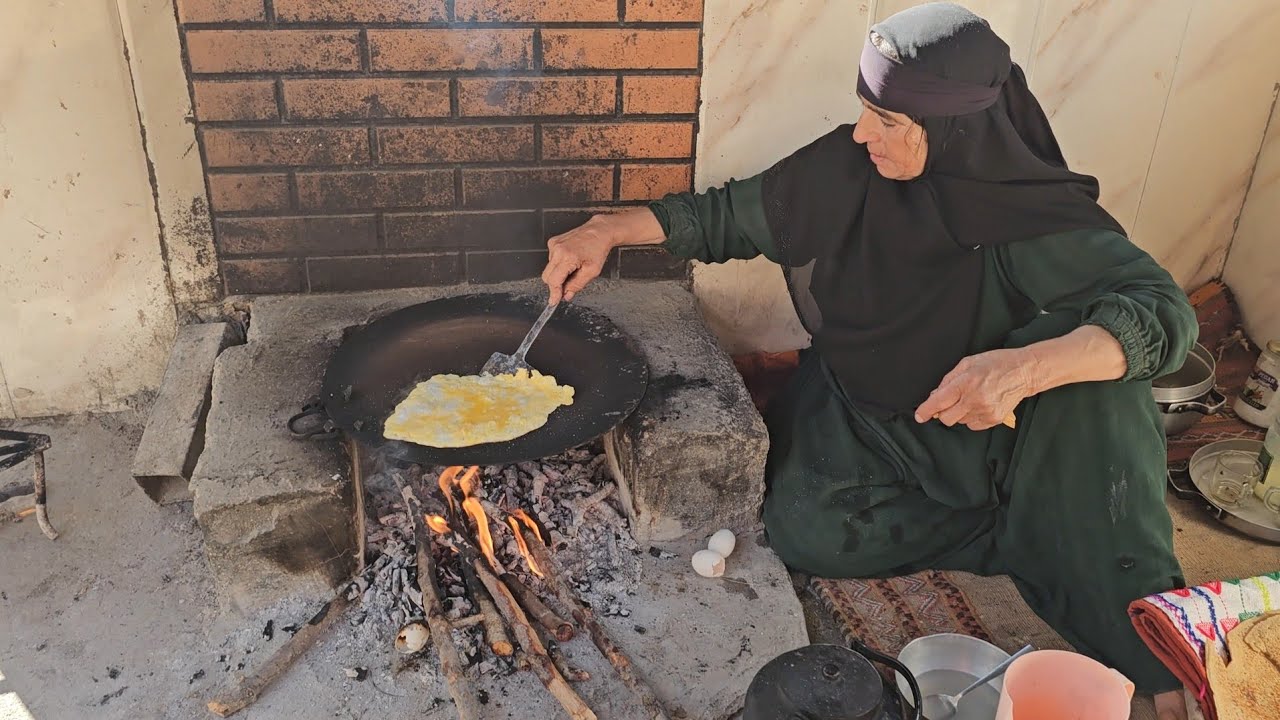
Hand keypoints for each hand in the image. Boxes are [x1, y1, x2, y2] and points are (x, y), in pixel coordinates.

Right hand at [543, 215, 616, 303]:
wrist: (599, 231)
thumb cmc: (598, 248)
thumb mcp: (592, 271)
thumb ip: (577, 285)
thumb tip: (567, 295)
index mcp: (567, 257)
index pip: (554, 281)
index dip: (554, 293)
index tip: (554, 301)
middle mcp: (557, 249)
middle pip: (547, 276)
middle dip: (556, 284)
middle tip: (569, 285)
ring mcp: (553, 245)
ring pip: (549, 269)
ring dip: (559, 273)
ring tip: (574, 267)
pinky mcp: (553, 242)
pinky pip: (551, 259)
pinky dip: (559, 264)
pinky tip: (571, 259)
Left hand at [914, 348, 1037, 430]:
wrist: (1024, 372)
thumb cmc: (995, 364)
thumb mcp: (967, 363)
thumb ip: (948, 380)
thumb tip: (934, 395)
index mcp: (966, 383)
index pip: (939, 402)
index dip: (926, 410)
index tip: (920, 416)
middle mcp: (974, 399)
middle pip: (946, 418)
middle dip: (943, 411)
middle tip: (950, 401)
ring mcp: (985, 411)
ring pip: (959, 421)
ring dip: (959, 412)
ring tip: (972, 398)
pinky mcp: (993, 419)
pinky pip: (972, 425)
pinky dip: (971, 417)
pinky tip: (979, 405)